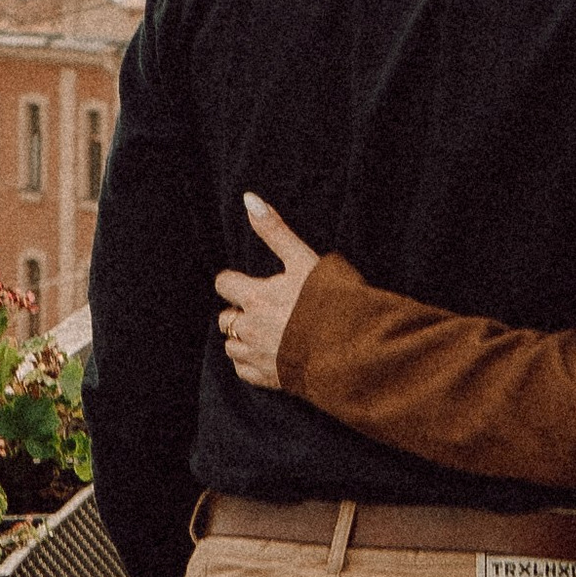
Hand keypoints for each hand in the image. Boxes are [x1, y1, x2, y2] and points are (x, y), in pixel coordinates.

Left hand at [215, 193, 323, 388]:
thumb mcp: (303, 259)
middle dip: (239, 311)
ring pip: (231, 345)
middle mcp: (249, 328)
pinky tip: (269, 353)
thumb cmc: (330, 301)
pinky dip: (250, 362)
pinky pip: (242, 370)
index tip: (250, 283)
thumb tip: (248, 198)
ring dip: (242, 337)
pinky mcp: (267, 378)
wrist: (351, 348)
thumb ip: (274, 230)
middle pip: (225, 317)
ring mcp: (256, 355)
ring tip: (267, 332)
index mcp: (254, 297)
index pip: (224, 283)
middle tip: (265, 308)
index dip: (235, 282)